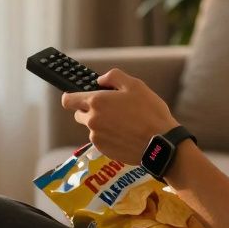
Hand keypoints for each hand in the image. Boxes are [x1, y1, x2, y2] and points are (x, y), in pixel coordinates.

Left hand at [61, 69, 178, 165]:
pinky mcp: (104, 150)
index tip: (79, 97)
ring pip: (91, 128)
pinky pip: (100, 140)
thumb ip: (114, 77)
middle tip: (110, 109)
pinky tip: (125, 134)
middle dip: (90, 110)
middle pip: (79, 114)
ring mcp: (96, 138)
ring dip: (101, 124)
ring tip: (123, 123)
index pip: (68, 100)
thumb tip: (100, 80)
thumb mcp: (135, 85)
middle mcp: (92, 121)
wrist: (160, 143)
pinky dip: (109, 137)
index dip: (72, 97)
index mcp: (97, 102)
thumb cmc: (150, 112)